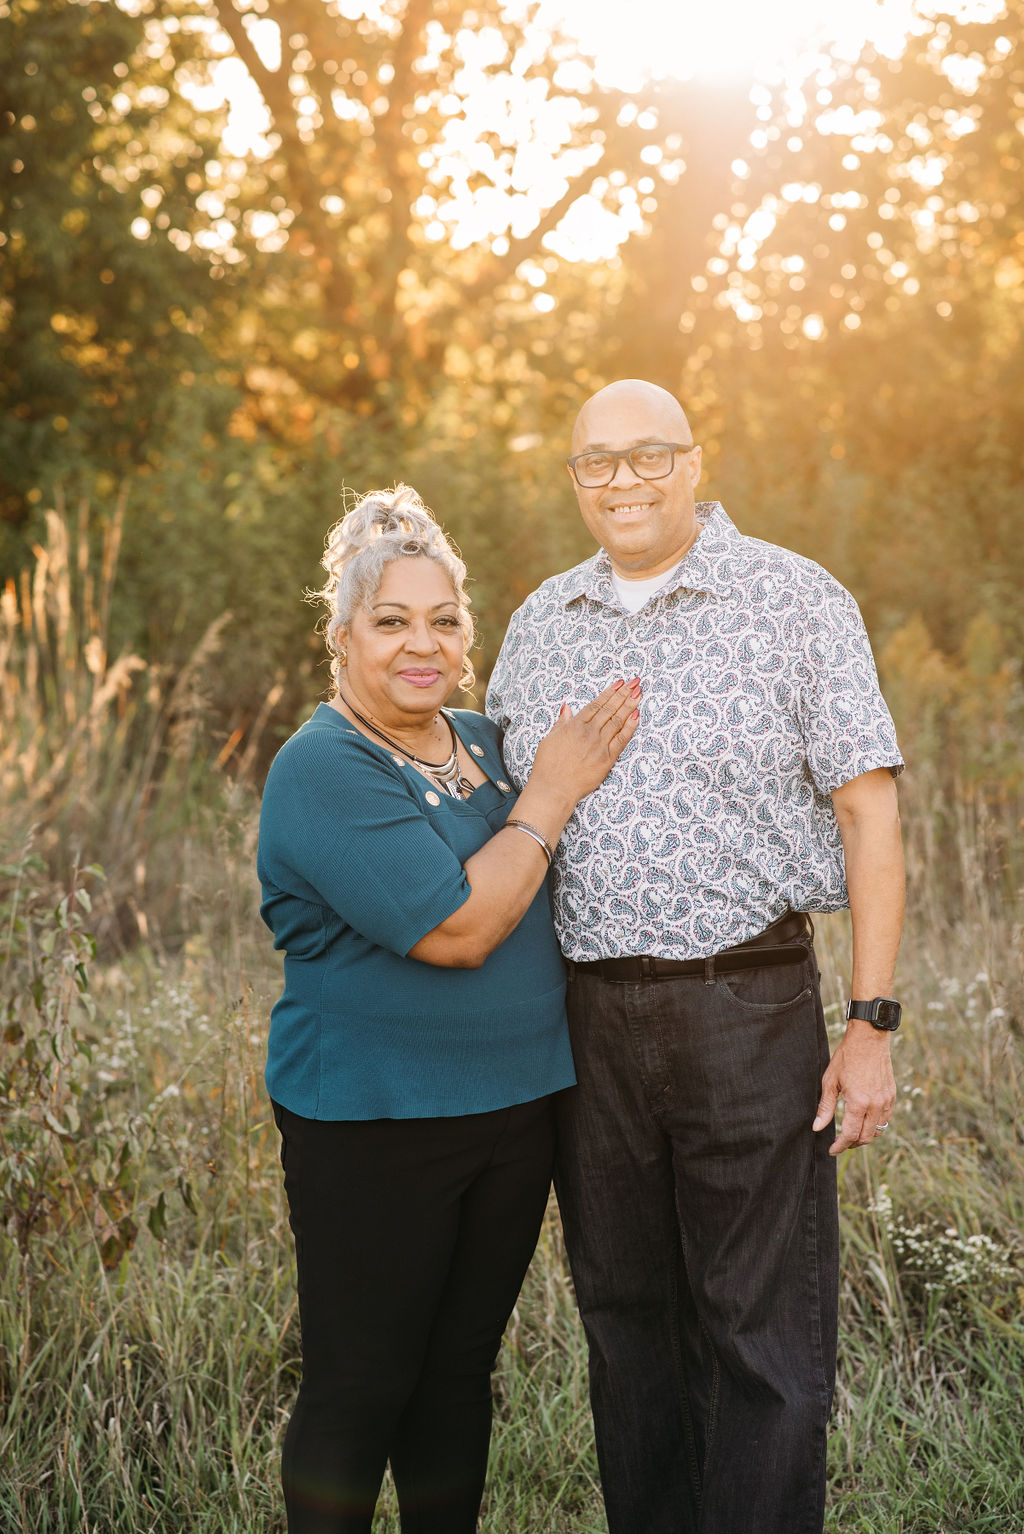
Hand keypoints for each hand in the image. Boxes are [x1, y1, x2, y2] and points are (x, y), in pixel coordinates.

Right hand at [531, 678, 640, 805]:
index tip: (620, 684)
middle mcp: (588, 733)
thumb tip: (567, 707)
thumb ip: (561, 722)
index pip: (596, 705)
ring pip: (617, 721)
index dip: (609, 693)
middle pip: (609, 709)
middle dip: (624, 694)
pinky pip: (622, 740)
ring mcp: (599, 746)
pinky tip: (637, 715)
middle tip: (635, 683)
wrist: (553, 789)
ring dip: (629, 706)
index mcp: (574, 726)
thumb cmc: (548, 766)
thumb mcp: (549, 739)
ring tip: (639, 694)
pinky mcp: (606, 759)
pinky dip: (630, 727)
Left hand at [812, 1021, 895, 1154]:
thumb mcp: (830, 1081)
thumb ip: (825, 1107)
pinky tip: (865, 1121)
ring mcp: (886, 1101)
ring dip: (865, 1136)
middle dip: (852, 1144)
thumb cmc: (846, 1057)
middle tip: (840, 1143)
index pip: (850, 1135)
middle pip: (865, 1137)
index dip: (840, 1146)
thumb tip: (817, 1127)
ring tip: (852, 1134)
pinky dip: (876, 1126)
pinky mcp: (892, 1096)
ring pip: (878, 1131)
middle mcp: (875, 1105)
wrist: (868, 1039)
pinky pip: (886, 1120)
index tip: (832, 1150)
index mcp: (858, 1102)